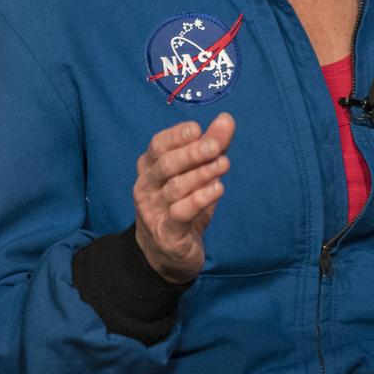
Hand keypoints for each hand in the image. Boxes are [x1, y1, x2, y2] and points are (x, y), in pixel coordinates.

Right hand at [133, 112, 234, 283]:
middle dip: (192, 153)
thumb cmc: (182, 206)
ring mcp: (153, 211)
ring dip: (201, 174)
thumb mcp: (198, 173)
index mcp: (150, 168)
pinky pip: (180, 214)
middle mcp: (146, 187)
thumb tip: (227, 119)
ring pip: (175, 188)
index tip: (197, 129)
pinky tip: (218, 190)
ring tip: (224, 165)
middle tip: (216, 147)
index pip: (158, 145)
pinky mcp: (166, 233)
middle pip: (166, 165)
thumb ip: (211, 146)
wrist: (166, 255)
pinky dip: (199, 200)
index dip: (176, 135)